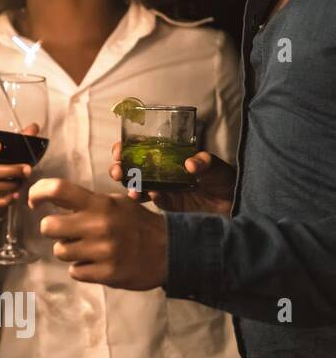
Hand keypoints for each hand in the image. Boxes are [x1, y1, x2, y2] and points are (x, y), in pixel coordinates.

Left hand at [27, 178, 168, 289]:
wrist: (172, 250)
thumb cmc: (137, 224)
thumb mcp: (115, 204)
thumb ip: (85, 202)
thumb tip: (47, 197)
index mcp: (100, 204)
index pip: (57, 189)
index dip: (37, 193)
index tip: (33, 202)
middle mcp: (99, 225)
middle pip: (48, 227)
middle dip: (53, 230)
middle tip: (67, 232)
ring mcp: (103, 251)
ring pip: (60, 251)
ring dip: (69, 251)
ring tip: (89, 249)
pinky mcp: (107, 274)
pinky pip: (74, 272)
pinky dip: (82, 269)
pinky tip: (98, 263)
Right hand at [108, 142, 235, 215]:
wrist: (239, 206)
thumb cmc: (227, 181)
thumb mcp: (218, 167)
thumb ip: (206, 163)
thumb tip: (191, 163)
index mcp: (168, 158)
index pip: (140, 150)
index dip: (125, 150)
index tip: (119, 150)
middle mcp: (162, 174)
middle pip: (132, 170)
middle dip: (120, 170)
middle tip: (118, 170)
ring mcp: (165, 191)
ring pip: (139, 188)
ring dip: (131, 187)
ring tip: (131, 189)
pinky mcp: (172, 208)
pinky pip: (157, 203)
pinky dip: (153, 199)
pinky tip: (153, 196)